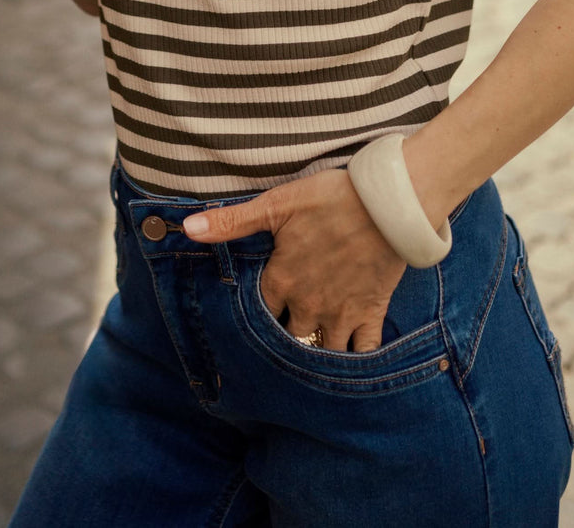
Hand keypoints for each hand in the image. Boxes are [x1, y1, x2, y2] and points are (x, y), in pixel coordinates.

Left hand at [183, 168, 406, 352]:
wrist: (387, 204)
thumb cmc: (330, 199)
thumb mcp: (277, 204)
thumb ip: (232, 221)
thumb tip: (187, 229)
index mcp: (282, 280)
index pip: (257, 310)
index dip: (252, 315)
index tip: (249, 321)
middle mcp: (307, 304)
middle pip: (286, 336)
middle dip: (281, 341)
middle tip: (275, 348)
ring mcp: (340, 314)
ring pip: (320, 351)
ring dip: (312, 357)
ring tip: (305, 364)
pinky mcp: (370, 313)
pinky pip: (362, 353)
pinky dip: (355, 365)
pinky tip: (348, 375)